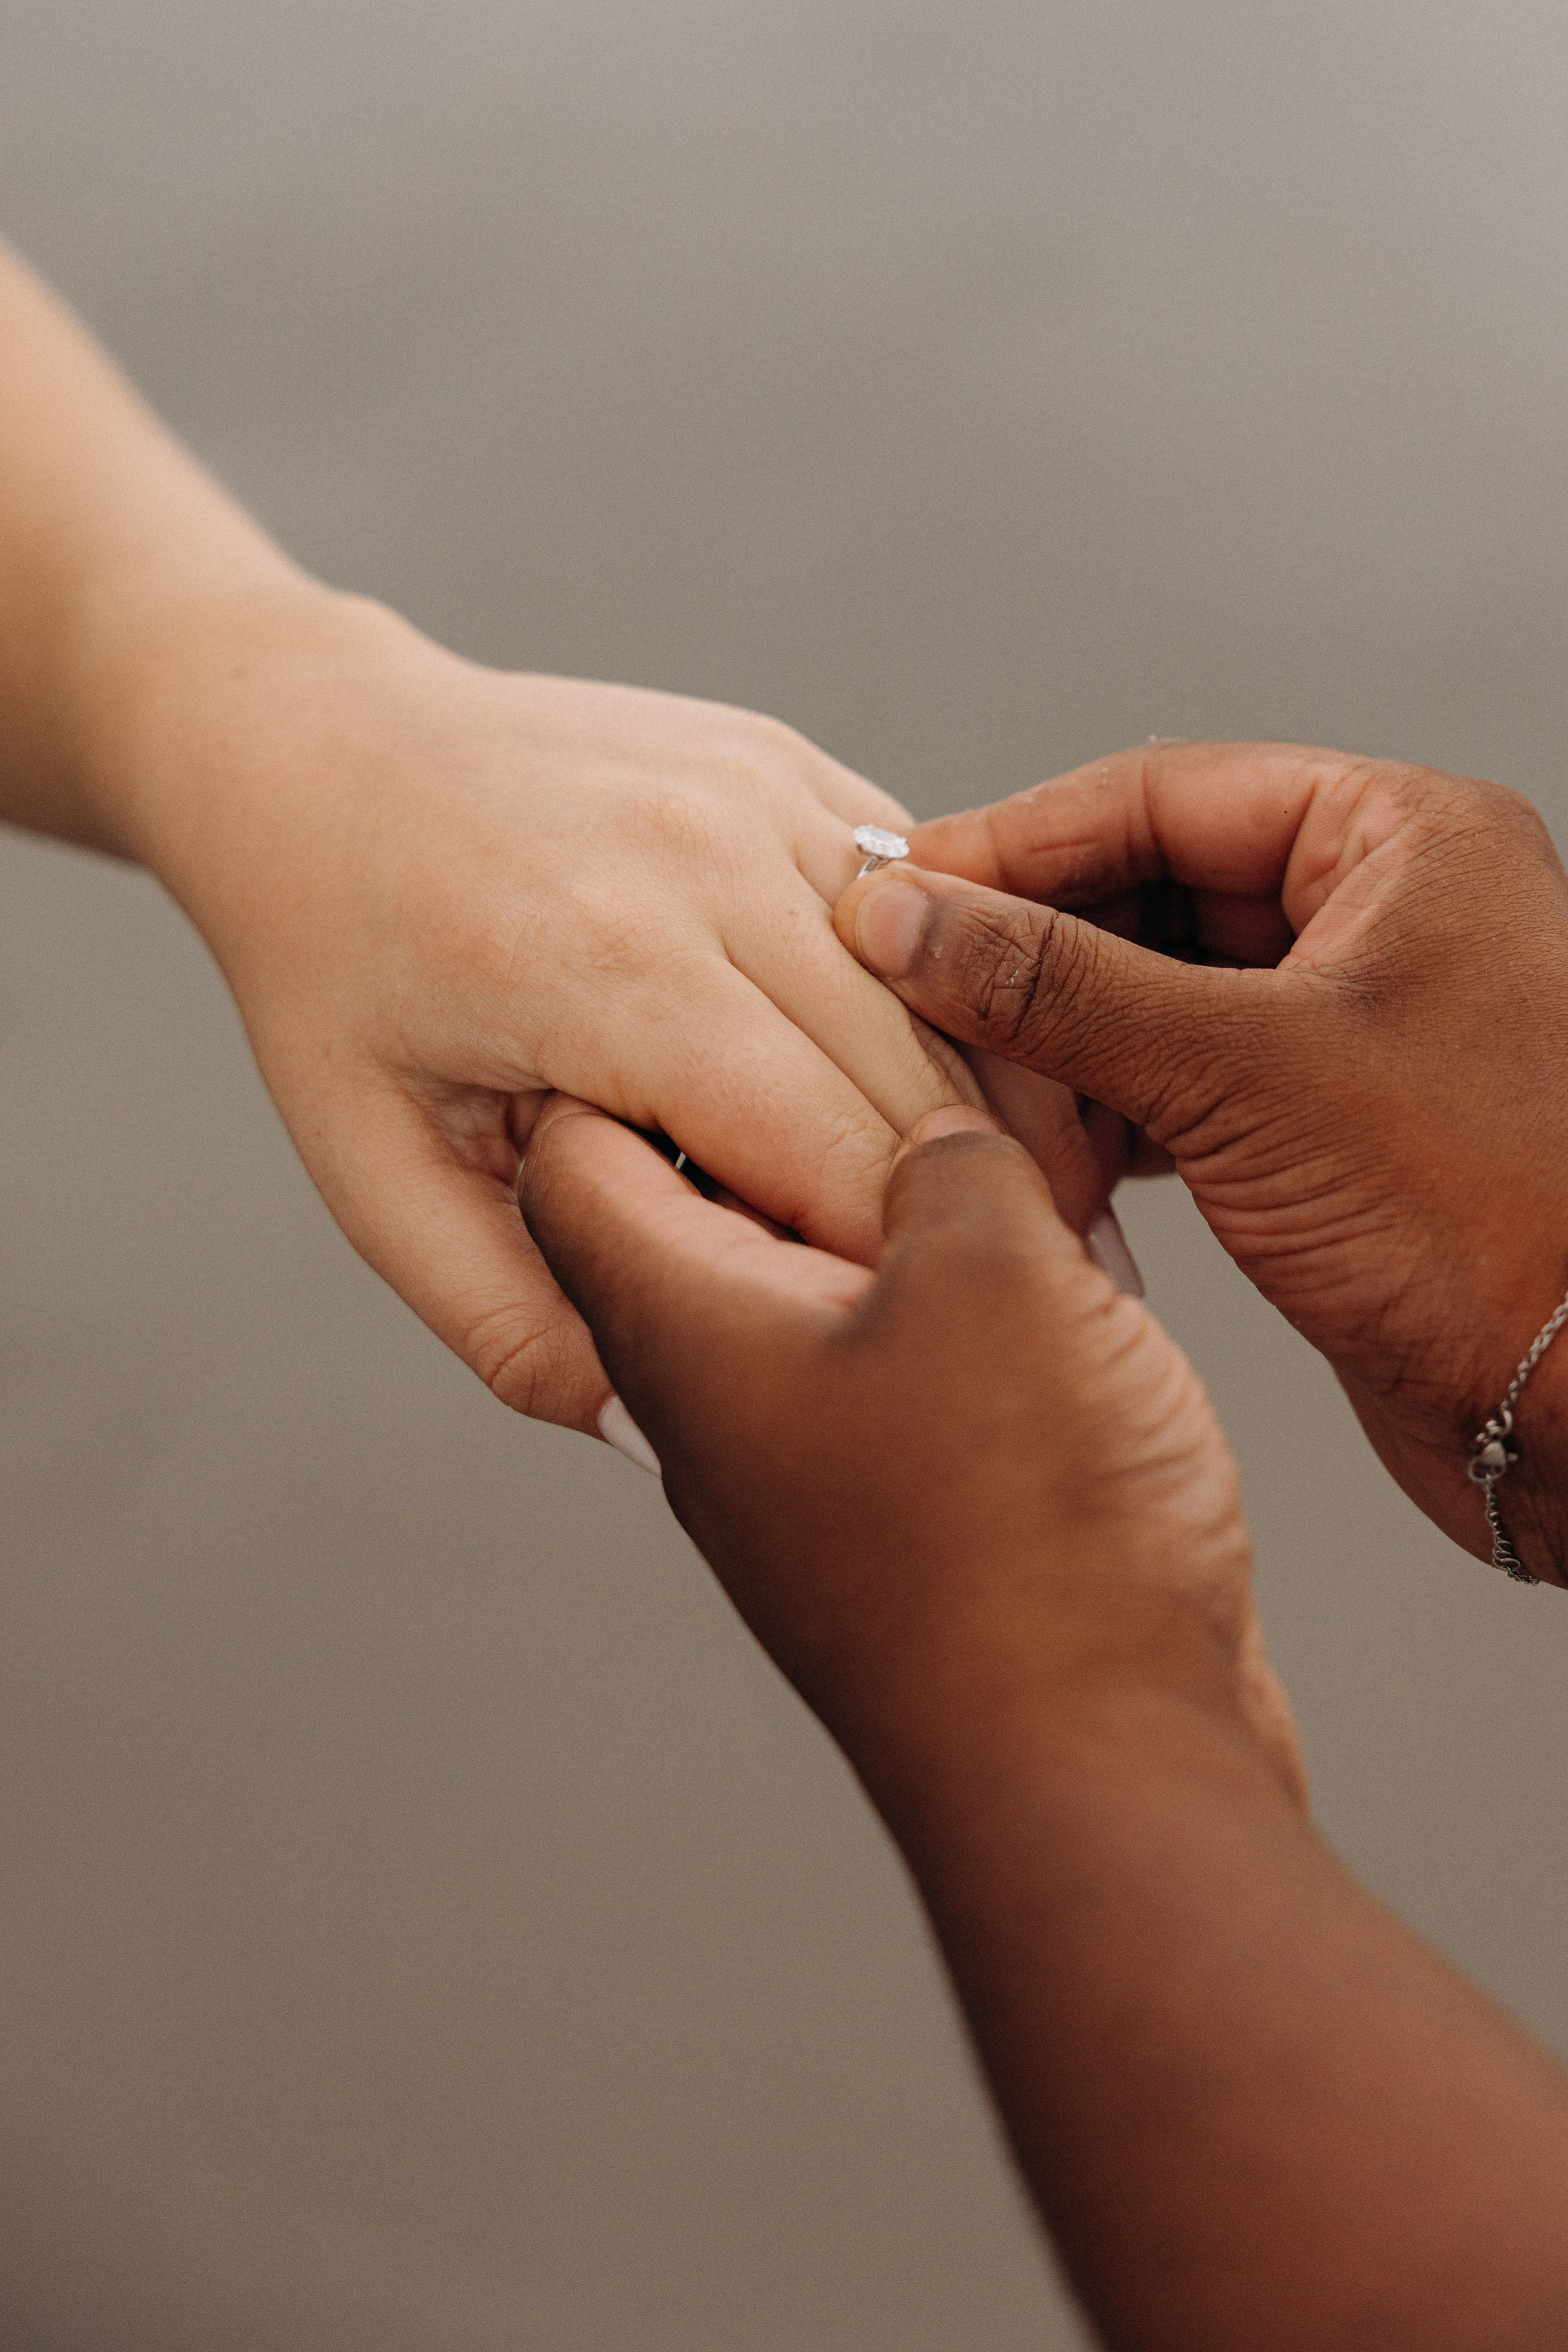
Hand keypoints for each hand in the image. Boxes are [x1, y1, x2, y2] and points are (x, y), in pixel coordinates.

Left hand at [84, 581, 993, 1439]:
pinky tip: (949, 1099)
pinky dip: (952, 1009)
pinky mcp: (792, 764)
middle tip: (1008, 1319)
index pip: (832, 1152)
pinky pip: (931, 907)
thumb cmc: (345, 981)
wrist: (325, 758)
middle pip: (919, 1077)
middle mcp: (706, 857)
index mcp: (605, 966)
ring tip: (1005, 1225)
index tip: (920, 1362)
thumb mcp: (380, 1176)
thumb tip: (650, 1430)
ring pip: (950, 987)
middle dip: (968, 1214)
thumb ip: (513, 1319)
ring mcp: (761, 789)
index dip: (892, 1276)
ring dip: (991, 1112)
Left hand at [517, 1095, 1302, 1798]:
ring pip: (813, 1261)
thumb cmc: (1024, 1540)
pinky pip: (904, 1336)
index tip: (722, 972)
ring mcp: (812, 1445)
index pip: (573, 1150)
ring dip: (896, 1189)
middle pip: (692, 1194)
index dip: (627, 1046)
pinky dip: (960, 1274)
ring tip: (998, 1131)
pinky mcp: (912, 1487)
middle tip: (898, 1027)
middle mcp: (719, 1388)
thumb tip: (943, 1129)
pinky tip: (1055, 1236)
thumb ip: (946, 1156)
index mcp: (682, 1321)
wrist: (1108, 1781)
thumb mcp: (992, 1276)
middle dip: (787, 1094)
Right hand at [833, 741, 1567, 1578]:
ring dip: (1062, 1037)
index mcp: (1405, 841)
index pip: (1164, 795)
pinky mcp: (1333, 1129)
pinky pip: (1188, 1082)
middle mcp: (1388, 916)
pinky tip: (1048, 1145)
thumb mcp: (1243, 1075)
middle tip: (908, 981)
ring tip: (963, 1071)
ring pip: (1163, 993)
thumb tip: (910, 918)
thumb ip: (1060, 987)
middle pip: (1156, 888)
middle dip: (1033, 943)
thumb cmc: (1490, 1217)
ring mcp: (1362, 1025)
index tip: (900, 888)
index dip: (1017, 840)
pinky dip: (1109, 1109)